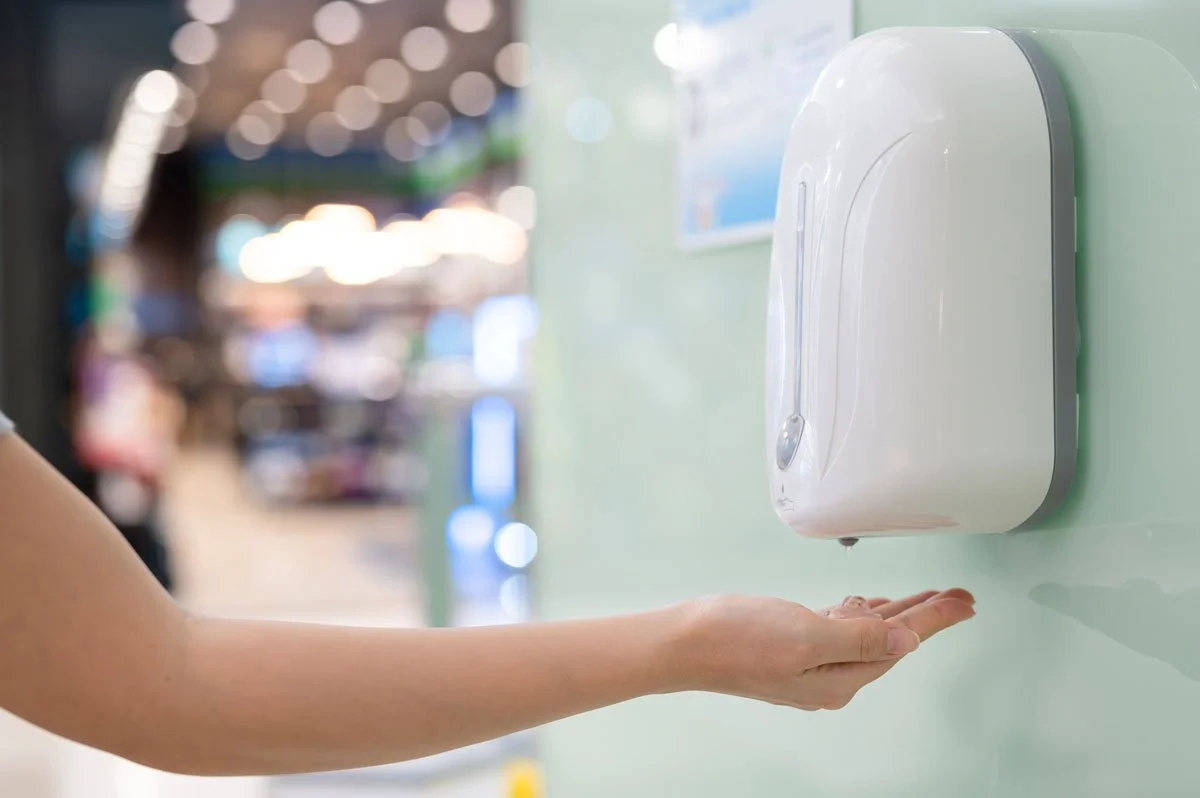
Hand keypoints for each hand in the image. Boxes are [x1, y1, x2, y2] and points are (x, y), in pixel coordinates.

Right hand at [668, 589, 974, 709]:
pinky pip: (840, 630)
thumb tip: (903, 642)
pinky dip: (860, 615)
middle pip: (890, 641)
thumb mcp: (806, 635)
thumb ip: (859, 638)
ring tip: (927, 598)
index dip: (935, 620)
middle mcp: (828, 677)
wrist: (683, 642)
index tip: (964, 602)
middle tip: (958, 597)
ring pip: (867, 634)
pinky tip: (867, 605)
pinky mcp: (790, 647)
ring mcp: (809, 662)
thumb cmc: (736, 639)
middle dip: (925, 616)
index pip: (900, 644)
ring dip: (897, 614)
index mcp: (839, 678)